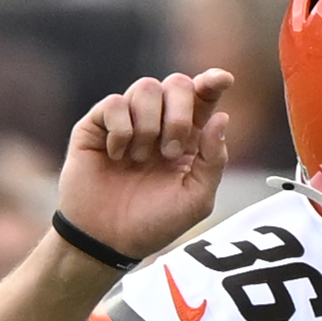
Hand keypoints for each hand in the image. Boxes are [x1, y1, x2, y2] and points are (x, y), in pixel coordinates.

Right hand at [57, 70, 233, 269]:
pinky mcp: (97, 124)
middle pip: (177, 83)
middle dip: (180, 115)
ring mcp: (129, 121)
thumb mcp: (196, 200)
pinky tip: (116, 156)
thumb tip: (221, 118)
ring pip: (146, 87)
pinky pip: (114, 103)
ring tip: (140, 159)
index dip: (213, 82)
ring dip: (150, 125)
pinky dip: (121, 130)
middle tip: (171, 152)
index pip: (203, 96)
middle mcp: (160, 122)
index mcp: (188, 137)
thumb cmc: (153, 222)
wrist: (107, 240)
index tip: (223, 80)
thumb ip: (213, 160)